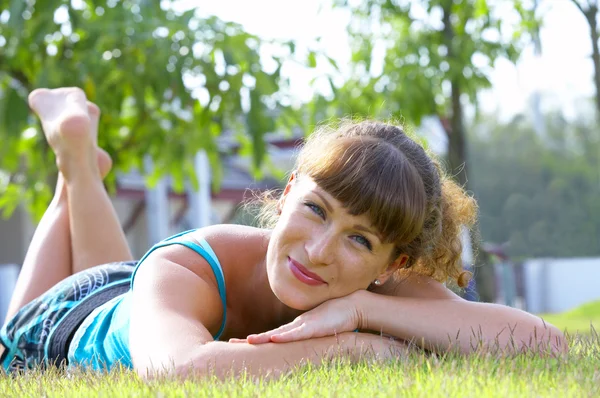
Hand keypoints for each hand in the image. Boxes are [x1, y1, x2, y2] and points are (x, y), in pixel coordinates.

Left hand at [245, 292, 362, 343]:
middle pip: (270, 335)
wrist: (352, 305)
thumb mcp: (318, 327)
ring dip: (263, 338)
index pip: (272, 336)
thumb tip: (299, 339)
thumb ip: (309, 332)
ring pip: (280, 334)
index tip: (239, 343)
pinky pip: (297, 333)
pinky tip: (274, 338)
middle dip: (251, 341)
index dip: (256, 340)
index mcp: (296, 328)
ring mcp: (304, 325)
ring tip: (247, 341)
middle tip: (230, 343)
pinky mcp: (314, 326)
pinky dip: (285, 336)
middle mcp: (296, 326)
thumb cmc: (336, 316)